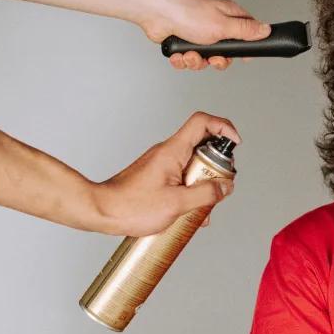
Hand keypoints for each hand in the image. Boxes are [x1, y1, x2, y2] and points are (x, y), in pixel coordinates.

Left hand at [92, 112, 239, 235]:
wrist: (99, 211)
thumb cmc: (130, 206)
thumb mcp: (176, 204)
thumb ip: (206, 194)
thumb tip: (226, 187)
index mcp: (173, 151)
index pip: (202, 122)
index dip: (224, 127)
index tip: (235, 143)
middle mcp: (167, 152)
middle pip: (203, 145)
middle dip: (217, 166)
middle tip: (217, 185)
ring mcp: (161, 163)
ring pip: (193, 163)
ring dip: (203, 182)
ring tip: (200, 205)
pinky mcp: (157, 175)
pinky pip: (182, 175)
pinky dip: (191, 189)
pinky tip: (187, 210)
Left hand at [140, 0, 270, 70]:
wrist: (155, 13)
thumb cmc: (187, 11)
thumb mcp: (224, 25)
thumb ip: (247, 31)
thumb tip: (266, 30)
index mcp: (229, 16)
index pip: (247, 33)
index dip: (245, 48)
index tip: (241, 57)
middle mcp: (215, 25)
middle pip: (226, 52)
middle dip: (217, 60)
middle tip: (212, 57)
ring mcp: (198, 34)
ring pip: (206, 59)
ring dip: (197, 61)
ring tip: (190, 53)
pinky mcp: (183, 42)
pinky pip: (189, 59)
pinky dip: (183, 60)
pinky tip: (179, 54)